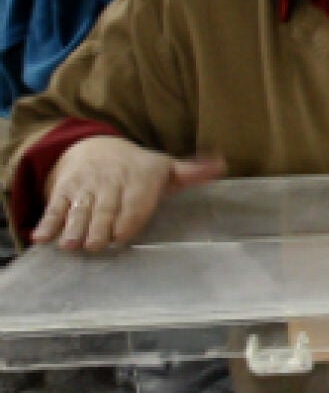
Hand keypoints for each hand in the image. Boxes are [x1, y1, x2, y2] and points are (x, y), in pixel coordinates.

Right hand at [35, 137, 225, 251]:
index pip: (135, 202)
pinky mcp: (64, 191)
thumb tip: (221, 165)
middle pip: (106, 209)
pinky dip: (48, 222)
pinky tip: (42, 238)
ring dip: (74, 227)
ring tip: (70, 245)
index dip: (128, 218)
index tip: (122, 235)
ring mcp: (85, 187)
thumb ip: (193, 172)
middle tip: (95, 245)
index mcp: (139, 179)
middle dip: (100, 227)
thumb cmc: (138, 168)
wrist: (94, 147)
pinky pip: (55, 206)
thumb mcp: (166, 168)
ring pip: (80, 209)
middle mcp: (111, 182)